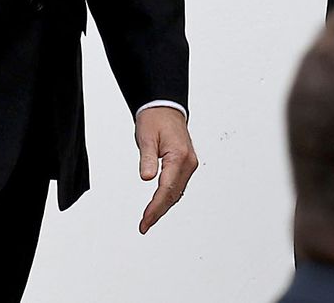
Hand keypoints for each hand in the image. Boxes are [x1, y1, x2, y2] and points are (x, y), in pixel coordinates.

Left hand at [134, 106, 197, 233]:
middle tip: (144, 225)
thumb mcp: (146, 137)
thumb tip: (147, 178)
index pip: (167, 188)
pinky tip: (159, 205)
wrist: (165, 108)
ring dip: (164, 207)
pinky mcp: (186, 165)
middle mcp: (188, 162)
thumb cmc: (155, 119)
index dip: (155, 207)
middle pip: (174, 194)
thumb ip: (147, 158)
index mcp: (179, 156)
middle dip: (158, 212)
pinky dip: (168, 197)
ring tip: (148, 220)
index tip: (145, 220)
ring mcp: (189, 164)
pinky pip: (178, 186)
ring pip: (177, 192)